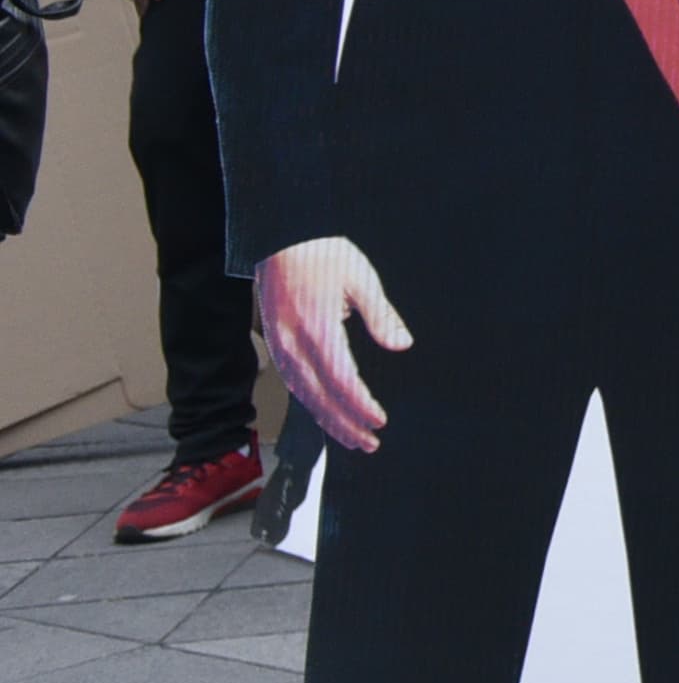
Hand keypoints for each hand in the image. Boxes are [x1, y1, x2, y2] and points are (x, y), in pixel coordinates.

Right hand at [256, 237, 410, 453]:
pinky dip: (310, 403)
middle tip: (368, 443)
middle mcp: (292, 343)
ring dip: (326, 419)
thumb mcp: (361, 278)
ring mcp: (278, 345)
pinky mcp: (274, 342)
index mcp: (316, 328)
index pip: (341, 380)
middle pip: (319, 397)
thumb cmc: (323, 253)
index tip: (380, 421)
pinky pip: (293, 382)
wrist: (281, 238)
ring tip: (350, 438)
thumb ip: (380, 315)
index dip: (360, 405)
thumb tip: (400, 345)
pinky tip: (325, 413)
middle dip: (344, 424)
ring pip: (302, 394)